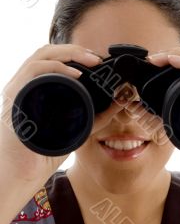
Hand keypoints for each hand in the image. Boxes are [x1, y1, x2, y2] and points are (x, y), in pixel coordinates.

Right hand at [0, 43, 123, 182]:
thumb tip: (120, 101)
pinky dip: (57, 67)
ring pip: (41, 55)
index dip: (76, 55)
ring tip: (90, 61)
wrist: (20, 172)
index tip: (98, 61)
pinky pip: (35, 70)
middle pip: (49, 52)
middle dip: (76, 51)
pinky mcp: (15, 95)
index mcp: (37, 89)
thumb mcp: (77, 130)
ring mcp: (19, 88)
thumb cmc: (41, 153)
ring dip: (69, 53)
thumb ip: (97, 116)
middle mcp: (26, 84)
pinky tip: (76, 74)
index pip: (54, 60)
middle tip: (97, 58)